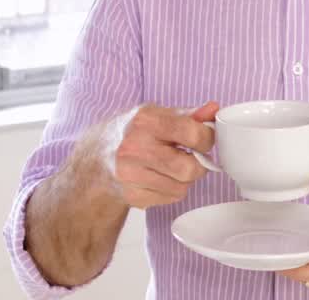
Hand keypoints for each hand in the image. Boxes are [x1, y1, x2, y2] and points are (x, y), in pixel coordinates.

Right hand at [102, 102, 217, 208]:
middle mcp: (135, 148)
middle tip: (192, 156)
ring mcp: (130, 175)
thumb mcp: (156, 115)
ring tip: (173, 166)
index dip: (207, 138)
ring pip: (182, 186)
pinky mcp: (131, 196)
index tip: (204, 139)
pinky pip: (170, 198)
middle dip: (198, 163)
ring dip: (185, 178)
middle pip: (189, 168)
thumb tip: (214, 110)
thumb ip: (188, 115)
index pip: (193, 134)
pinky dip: (172, 189)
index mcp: (145, 121)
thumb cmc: (131, 133)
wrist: (94, 160)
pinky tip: (159, 177)